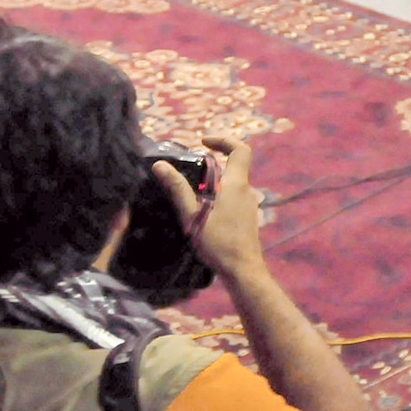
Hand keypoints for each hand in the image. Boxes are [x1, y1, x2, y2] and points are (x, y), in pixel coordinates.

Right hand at [153, 136, 264, 280]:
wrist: (243, 270)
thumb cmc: (219, 243)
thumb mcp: (193, 215)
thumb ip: (177, 189)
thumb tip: (160, 166)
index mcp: (236, 185)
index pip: (240, 149)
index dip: (223, 140)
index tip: (203, 142)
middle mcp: (247, 191)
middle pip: (233, 166)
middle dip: (212, 165)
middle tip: (190, 171)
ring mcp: (250, 205)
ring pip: (233, 184)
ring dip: (214, 183)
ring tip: (193, 195)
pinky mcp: (248, 218)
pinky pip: (234, 198)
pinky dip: (219, 197)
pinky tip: (204, 213)